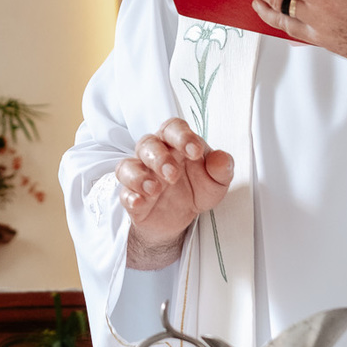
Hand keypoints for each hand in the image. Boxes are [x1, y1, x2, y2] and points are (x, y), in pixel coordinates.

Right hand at [117, 118, 234, 268]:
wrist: (182, 218)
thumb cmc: (197, 188)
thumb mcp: (216, 181)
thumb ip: (222, 168)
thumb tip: (222, 159)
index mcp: (176, 143)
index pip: (173, 128)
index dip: (182, 136)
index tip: (195, 152)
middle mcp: (155, 154)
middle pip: (148, 143)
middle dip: (159, 158)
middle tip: (173, 175)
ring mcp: (141, 175)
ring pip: (127, 166)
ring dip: (138, 176)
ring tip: (154, 189)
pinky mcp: (132, 196)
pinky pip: (124, 193)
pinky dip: (130, 197)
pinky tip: (139, 202)